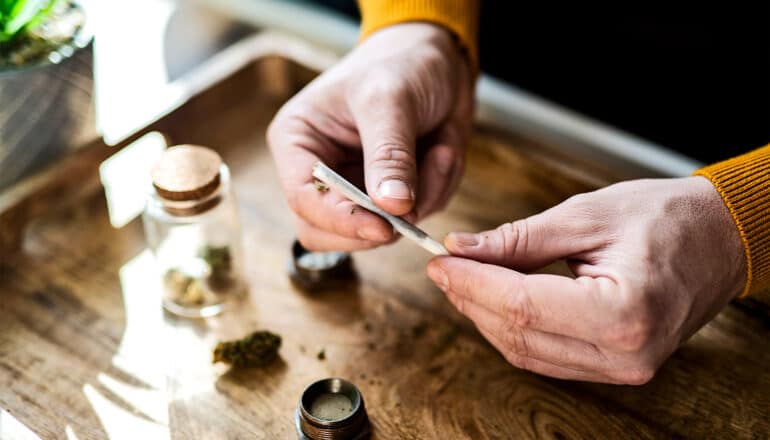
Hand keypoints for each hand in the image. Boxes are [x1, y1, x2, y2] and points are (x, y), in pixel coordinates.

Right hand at [268, 23, 473, 250]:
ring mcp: (355, 189)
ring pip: (378, 232)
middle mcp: (320, 172)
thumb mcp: (391, 101)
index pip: (303, 200)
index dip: (341, 221)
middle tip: (413, 210)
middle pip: (328, 232)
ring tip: (440, 151)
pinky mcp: (390, 197)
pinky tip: (442, 151)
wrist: (438, 59)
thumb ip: (389, 155)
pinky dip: (437, 190)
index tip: (383, 227)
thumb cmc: (400, 64)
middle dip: (377, 225)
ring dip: (419, 200)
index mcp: (298, 142)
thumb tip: (391, 207)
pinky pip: (413, 218)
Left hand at [426, 177, 745, 383]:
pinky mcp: (616, 366)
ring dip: (486, 317)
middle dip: (471, 299)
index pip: (520, 305)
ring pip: (526, 352)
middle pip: (518, 333)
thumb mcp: (585, 216)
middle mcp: (624, 353)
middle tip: (444, 267)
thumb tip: (462, 249)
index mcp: (622, 312)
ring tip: (462, 280)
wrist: (720, 239)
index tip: (440, 261)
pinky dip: (513, 329)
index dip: (470, 283)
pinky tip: (494, 300)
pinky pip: (547, 356)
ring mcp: (622, 368)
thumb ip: (518, 239)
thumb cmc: (665, 218)